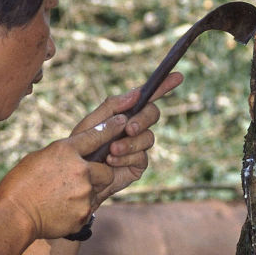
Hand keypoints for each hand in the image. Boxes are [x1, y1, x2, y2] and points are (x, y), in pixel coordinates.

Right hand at [0, 113, 131, 239]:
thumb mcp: (39, 158)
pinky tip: (58, 211)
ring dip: (84, 195)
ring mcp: (84, 193)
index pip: (96, 135)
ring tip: (60, 199)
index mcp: (66, 151)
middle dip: (98, 176)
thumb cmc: (20, 184)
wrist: (14, 215)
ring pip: (96, 192)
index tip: (123, 122)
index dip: (112, 128)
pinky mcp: (84, 213)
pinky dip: (76, 211)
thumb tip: (75, 156)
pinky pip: (87, 209)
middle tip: (78, 183)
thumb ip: (62, 155)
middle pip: (106, 171)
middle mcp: (80, 170)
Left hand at [70, 71, 182, 199]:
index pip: (146, 96)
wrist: (77, 177)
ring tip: (111, 150)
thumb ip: (112, 106)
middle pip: (153, 114)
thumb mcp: (92, 123)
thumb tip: (136, 93)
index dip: (163, 86)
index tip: (178, 76)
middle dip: (142, 120)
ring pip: (148, 137)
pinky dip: (126, 157)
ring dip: (130, 143)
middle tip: (129, 129)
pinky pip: (141, 157)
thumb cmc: (81, 148)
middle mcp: (135, 127)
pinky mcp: (138, 164)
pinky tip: (111, 161)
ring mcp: (138, 146)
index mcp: (124, 113)